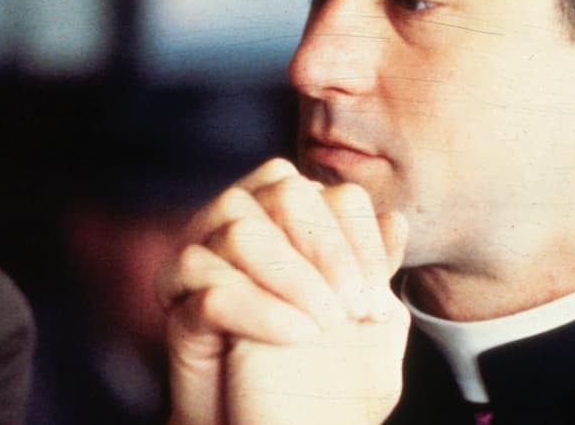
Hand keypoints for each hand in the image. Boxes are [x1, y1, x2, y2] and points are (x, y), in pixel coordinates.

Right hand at [158, 158, 409, 424]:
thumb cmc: (322, 384)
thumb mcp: (366, 326)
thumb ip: (376, 270)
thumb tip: (396, 220)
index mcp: (287, 228)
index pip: (321, 191)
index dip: (355, 233)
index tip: (378, 292)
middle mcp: (243, 232)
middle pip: (279, 190)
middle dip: (327, 246)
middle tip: (354, 307)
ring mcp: (206, 262)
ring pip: (240, 228)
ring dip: (293, 276)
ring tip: (325, 327)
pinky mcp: (179, 305)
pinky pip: (209, 285)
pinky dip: (260, 308)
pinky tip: (297, 337)